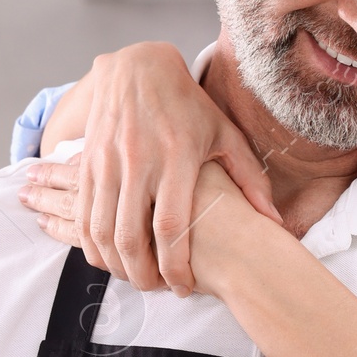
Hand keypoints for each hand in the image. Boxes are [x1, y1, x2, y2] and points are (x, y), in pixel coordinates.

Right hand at [30, 45, 278, 294]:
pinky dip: (91, 243)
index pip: (171, 228)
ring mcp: (108, 163)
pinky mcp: (87, 163)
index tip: (184, 287)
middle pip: (131, 238)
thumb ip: (251, 178)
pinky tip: (109, 255)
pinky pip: (82, 214)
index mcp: (177, 160)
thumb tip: (274, 220)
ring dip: (114, 264)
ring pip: (101, 232)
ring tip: (135, 276)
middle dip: (142, 276)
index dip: (176, 266)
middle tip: (157, 288)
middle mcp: (138, 163)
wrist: (137, 67)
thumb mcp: (225, 134)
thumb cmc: (187, 105)